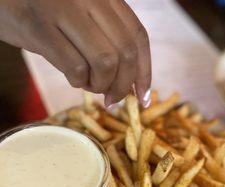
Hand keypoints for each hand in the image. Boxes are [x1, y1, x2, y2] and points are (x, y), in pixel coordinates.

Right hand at [0, 0, 150, 106]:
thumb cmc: (45, 10)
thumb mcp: (82, 15)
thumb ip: (108, 38)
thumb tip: (132, 81)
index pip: (137, 36)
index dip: (145, 72)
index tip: (143, 96)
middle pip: (125, 52)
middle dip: (123, 85)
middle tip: (113, 99)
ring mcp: (62, 9)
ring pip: (105, 61)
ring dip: (100, 84)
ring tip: (88, 83)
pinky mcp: (40, 27)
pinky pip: (75, 67)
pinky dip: (78, 82)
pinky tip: (73, 78)